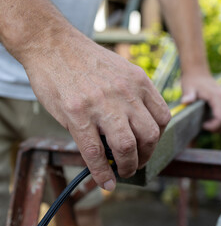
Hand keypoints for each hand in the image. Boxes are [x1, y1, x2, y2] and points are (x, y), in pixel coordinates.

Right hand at [21, 30, 170, 190]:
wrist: (53, 44)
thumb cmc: (88, 60)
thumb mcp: (121, 70)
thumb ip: (133, 95)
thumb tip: (136, 127)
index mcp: (139, 81)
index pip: (163, 117)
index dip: (159, 137)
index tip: (149, 144)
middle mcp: (125, 93)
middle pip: (150, 135)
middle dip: (146, 156)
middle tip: (137, 163)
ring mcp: (102, 104)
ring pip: (127, 147)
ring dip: (128, 167)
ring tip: (123, 172)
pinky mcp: (78, 114)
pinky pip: (94, 152)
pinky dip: (102, 172)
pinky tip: (104, 181)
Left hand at [181, 70, 220, 132]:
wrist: (198, 73)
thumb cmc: (192, 81)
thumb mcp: (187, 87)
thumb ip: (188, 94)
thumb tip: (185, 101)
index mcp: (218, 97)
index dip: (213, 127)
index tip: (202, 125)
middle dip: (218, 129)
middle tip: (205, 126)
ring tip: (209, 124)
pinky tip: (211, 120)